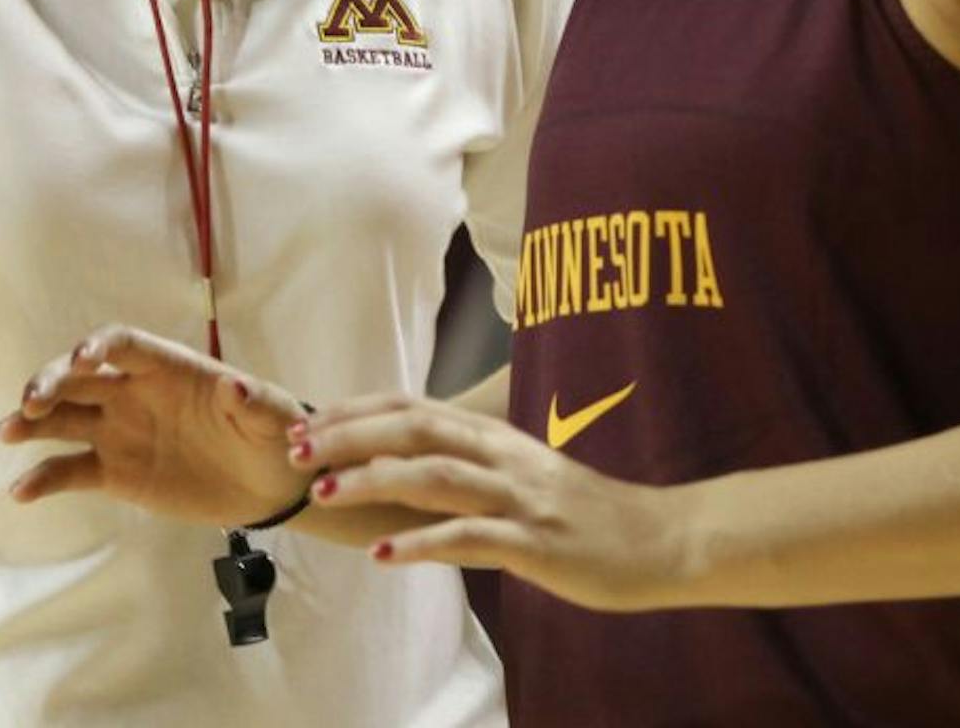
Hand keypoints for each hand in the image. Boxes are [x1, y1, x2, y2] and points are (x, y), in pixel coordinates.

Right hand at [0, 324, 310, 527]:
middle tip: (31, 401)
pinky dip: (44, 479)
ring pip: (66, 418)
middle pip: (81, 377)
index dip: (100, 346)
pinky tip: (21, 491)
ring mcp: (121, 432)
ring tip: (8, 431)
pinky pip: (72, 471)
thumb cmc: (274, 437)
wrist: (270, 486)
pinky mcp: (116, 472)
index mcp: (170, 369)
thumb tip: (233, 386)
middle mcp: (136, 394)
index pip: (125, 345)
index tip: (82, 358)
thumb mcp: (273, 417)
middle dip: (53, 381)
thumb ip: (253, 401)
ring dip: (33, 421)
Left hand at [295, 395, 687, 611]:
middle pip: (415, 427)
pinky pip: (472, 537)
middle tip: (295, 450)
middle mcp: (503, 455)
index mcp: (495, 436)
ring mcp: (520, 498)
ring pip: (435, 475)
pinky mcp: (537, 543)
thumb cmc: (587, 513)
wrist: (664, 539)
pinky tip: (385, 553)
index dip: (356, 411)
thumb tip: (411, 465)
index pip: (413, 407)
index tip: (306, 421)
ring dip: (373, 481)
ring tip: (323, 493)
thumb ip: (473, 465)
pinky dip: (423, 542)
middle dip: (349, 435)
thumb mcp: (524, 476)